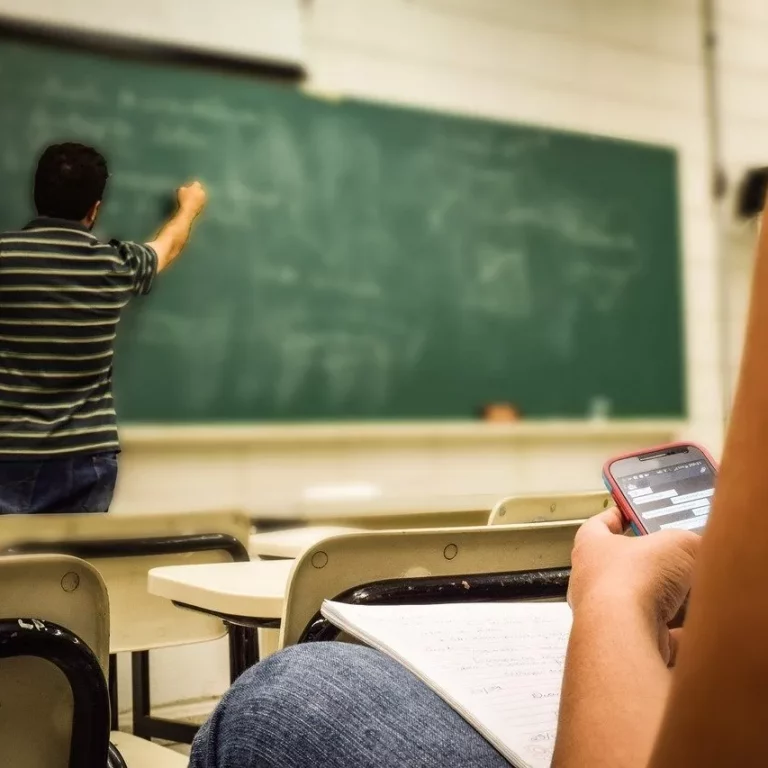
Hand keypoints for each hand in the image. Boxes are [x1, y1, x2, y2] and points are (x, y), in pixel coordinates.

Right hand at [177, 181, 207, 215]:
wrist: (188, 211)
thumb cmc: (183, 199)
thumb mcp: (180, 190)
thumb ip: (184, 188)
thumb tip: (185, 189)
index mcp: (197, 187)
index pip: (196, 183)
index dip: (192, 185)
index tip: (188, 187)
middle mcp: (202, 193)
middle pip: (200, 190)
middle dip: (195, 191)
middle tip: (189, 193)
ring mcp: (204, 200)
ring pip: (201, 197)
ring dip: (197, 197)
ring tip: (190, 200)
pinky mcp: (203, 207)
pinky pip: (200, 203)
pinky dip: (197, 203)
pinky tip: (192, 205)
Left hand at [568, 507, 700, 663]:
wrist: (623, 634)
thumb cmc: (632, 579)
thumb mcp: (675, 544)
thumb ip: (689, 542)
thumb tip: (701, 546)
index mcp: (591, 547)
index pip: (598, 526)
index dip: (615, 516)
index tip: (628, 513)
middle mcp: (591, 581)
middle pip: (620, 567)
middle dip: (648, 565)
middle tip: (674, 559)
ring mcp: (603, 615)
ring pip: (637, 604)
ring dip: (662, 603)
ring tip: (691, 595)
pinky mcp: (621, 643)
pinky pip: (653, 638)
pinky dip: (675, 637)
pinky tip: (695, 633)